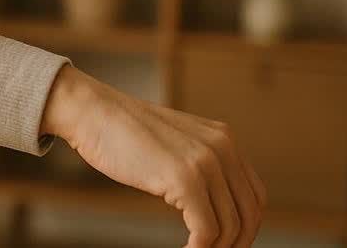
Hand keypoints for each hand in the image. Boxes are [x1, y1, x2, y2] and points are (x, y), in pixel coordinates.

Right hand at [41, 66, 268, 247]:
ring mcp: (205, 163)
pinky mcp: (185, 179)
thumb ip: (198, 163)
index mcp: (224, 139)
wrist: (92, 111)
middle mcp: (223, 148)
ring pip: (230, 226)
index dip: (246, 226)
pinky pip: (206, 229)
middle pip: (249, 213)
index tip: (227, 243)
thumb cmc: (121, 131)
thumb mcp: (174, 143)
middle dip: (236, 243)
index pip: (254, 195)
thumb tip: (207, 203)